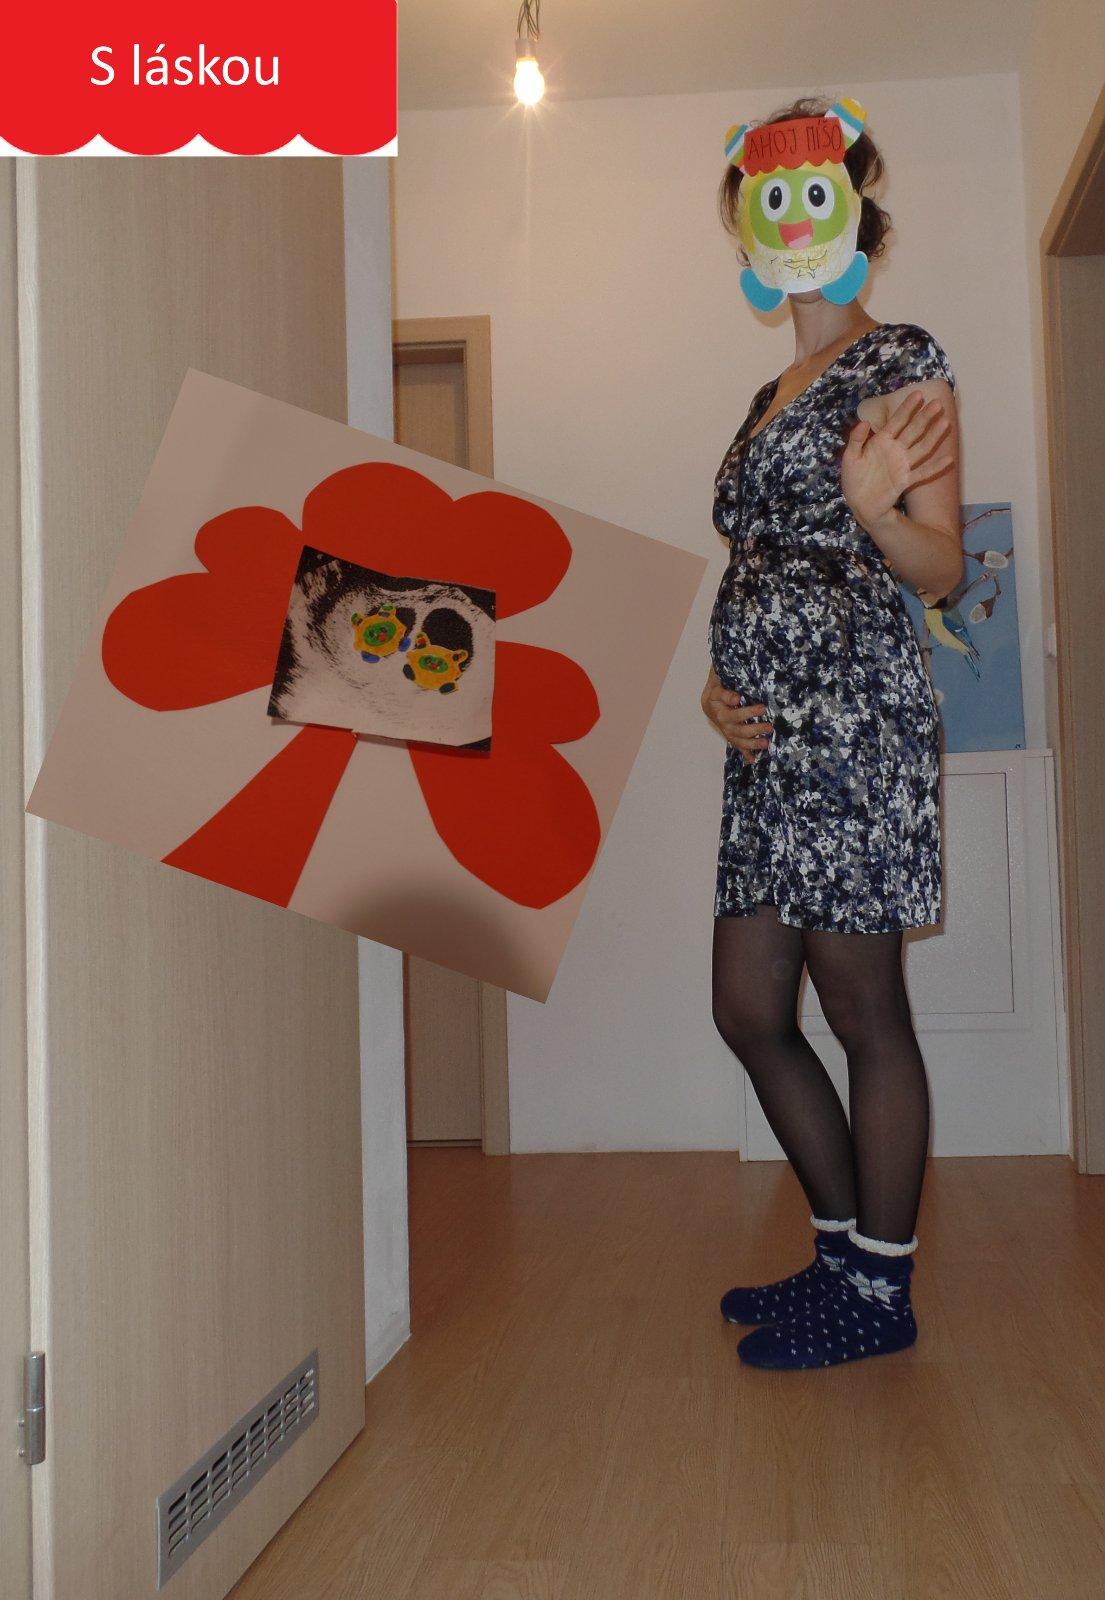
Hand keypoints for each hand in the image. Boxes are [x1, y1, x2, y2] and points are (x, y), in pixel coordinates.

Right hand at [701, 670, 772, 763]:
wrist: (709, 699)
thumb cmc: (720, 682)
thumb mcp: (720, 672)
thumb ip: (725, 666)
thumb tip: (730, 649)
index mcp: (712, 698)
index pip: (720, 697)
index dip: (728, 698)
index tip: (738, 697)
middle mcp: (716, 714)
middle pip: (730, 721)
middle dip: (749, 721)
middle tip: (768, 723)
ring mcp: (722, 727)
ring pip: (735, 736)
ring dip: (751, 740)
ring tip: (767, 741)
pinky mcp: (729, 735)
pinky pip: (737, 745)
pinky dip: (745, 752)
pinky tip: (753, 759)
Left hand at [841, 394, 953, 536]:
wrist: (859, 503)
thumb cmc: (853, 479)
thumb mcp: (850, 458)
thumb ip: (856, 440)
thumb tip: (864, 422)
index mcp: (881, 441)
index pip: (897, 421)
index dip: (907, 408)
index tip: (918, 394)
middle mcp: (895, 450)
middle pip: (913, 430)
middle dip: (924, 417)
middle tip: (937, 403)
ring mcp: (902, 465)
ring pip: (921, 447)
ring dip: (933, 436)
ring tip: (945, 422)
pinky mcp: (905, 480)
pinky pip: (922, 473)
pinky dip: (935, 467)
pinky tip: (948, 459)